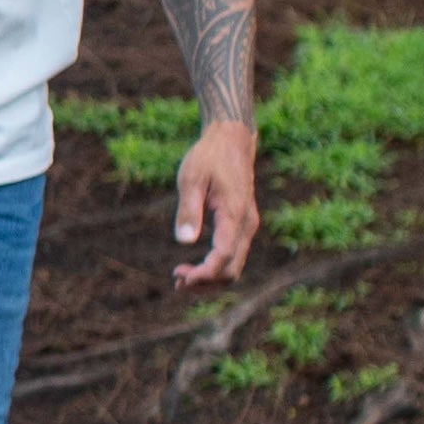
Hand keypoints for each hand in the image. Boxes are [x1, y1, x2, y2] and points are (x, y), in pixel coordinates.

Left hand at [171, 117, 259, 288]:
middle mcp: (246, 225)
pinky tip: (193, 267)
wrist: (231, 141)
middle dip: (206, 282)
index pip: (223, 257)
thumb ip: (189, 209)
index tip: (180, 279)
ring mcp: (247, 226)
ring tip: (180, 277)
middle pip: (232, 270)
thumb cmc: (208, 157)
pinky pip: (233, 256)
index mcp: (234, 215)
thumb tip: (184, 242)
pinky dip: (216, 267)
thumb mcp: (191, 178)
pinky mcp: (243, 225)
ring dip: (210, 278)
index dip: (204, 274)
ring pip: (235, 267)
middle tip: (176, 281)